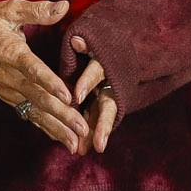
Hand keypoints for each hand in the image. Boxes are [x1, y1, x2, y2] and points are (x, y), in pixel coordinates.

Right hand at [0, 0, 83, 148]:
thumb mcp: (9, 10)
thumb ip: (37, 10)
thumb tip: (64, 6)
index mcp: (11, 53)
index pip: (32, 69)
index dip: (50, 83)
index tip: (68, 96)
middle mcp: (9, 76)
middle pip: (38, 97)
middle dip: (62, 115)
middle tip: (82, 128)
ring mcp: (8, 90)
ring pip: (35, 112)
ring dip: (56, 128)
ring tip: (76, 144)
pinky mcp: (9, 98)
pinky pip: (29, 115)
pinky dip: (47, 129)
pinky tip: (63, 140)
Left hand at [67, 37, 119, 152]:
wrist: (113, 47)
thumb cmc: (96, 42)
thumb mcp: (92, 40)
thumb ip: (84, 44)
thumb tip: (77, 41)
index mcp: (103, 61)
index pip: (95, 73)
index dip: (87, 83)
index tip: (76, 96)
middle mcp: (110, 81)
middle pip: (108, 104)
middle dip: (102, 124)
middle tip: (98, 145)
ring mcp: (109, 94)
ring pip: (104, 116)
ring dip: (97, 133)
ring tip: (88, 150)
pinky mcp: (105, 102)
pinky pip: (97, 118)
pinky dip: (92, 133)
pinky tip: (82, 148)